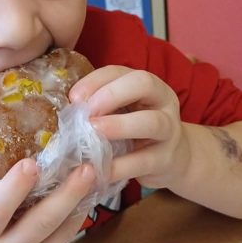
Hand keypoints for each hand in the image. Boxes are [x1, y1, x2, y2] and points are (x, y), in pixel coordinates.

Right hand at [0, 159, 95, 242]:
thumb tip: (12, 153)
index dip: (14, 188)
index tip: (31, 163)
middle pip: (40, 223)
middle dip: (66, 194)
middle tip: (85, 168)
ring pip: (59, 234)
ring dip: (79, 205)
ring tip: (94, 178)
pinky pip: (62, 242)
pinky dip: (74, 219)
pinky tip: (85, 197)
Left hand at [68, 66, 191, 190]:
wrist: (173, 159)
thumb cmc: (137, 131)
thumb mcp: (122, 112)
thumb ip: (101, 106)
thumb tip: (68, 110)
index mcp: (147, 84)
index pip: (120, 71)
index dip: (95, 81)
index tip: (74, 98)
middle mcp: (163, 101)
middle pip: (144, 84)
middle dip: (111, 94)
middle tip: (86, 113)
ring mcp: (169, 130)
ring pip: (151, 122)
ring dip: (118, 125)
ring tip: (92, 134)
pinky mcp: (166, 159)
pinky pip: (143, 161)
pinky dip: (120, 166)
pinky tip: (100, 170)